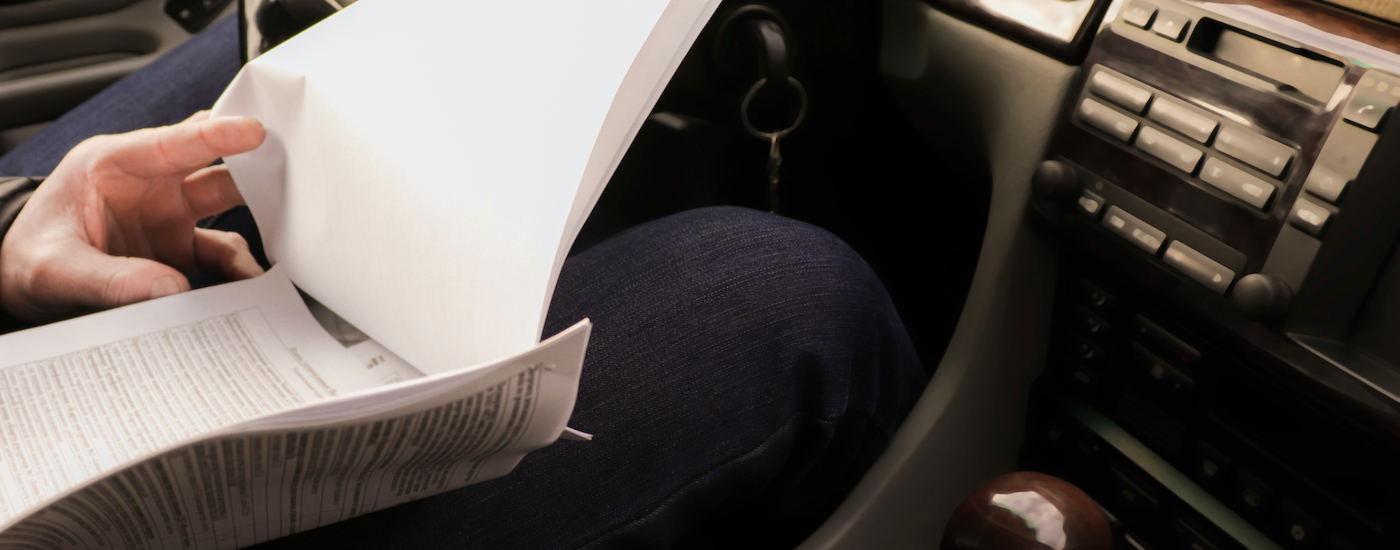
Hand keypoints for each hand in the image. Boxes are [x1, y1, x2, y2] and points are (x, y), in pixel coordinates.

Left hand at [1, 111, 266, 322]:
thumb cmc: (24, 258)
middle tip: (292, 176)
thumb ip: (109, 278)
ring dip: (255, 222)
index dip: (218, 134)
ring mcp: (167, 216)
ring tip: (281, 239)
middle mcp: (148, 185)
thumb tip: (170, 290)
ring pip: (227, 208)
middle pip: (214, 167)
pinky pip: (221, 252)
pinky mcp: (178, 248)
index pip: (175, 142)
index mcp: (113, 166)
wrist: (14, 280)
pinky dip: (239, 269)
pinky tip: (250, 284)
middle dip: (254, 169)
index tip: (255, 130)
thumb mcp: (53, 267)